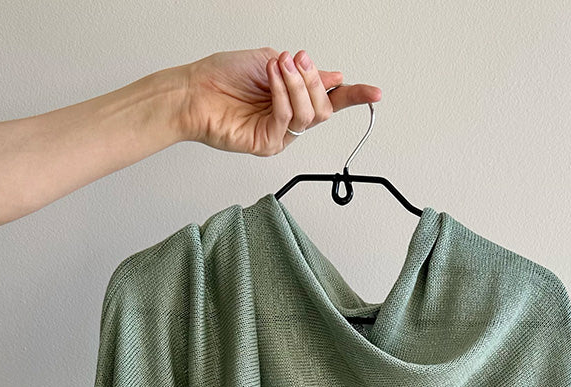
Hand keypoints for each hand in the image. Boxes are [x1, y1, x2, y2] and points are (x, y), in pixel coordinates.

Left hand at [175, 47, 381, 155]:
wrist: (194, 91)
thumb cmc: (222, 77)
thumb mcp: (269, 62)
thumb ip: (301, 72)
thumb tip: (333, 77)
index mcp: (292, 99)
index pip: (330, 100)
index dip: (355, 96)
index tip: (376, 93)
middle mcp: (288, 119)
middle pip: (323, 109)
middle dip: (314, 80)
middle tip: (298, 59)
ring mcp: (278, 134)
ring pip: (308, 115)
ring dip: (297, 85)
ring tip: (279, 66)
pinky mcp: (266, 144)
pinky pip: (287, 120)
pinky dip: (282, 94)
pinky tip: (271, 78)